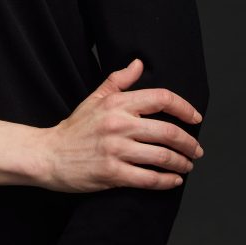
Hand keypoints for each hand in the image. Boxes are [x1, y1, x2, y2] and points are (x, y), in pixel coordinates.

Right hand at [39, 58, 204, 192]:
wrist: (49, 154)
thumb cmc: (75, 127)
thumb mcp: (95, 98)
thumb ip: (119, 80)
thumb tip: (139, 63)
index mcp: (116, 103)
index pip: (161, 98)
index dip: (184, 107)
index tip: (195, 117)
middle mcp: (118, 124)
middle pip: (168, 131)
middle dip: (189, 142)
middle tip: (196, 149)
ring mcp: (116, 150)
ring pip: (162, 156)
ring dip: (181, 163)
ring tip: (187, 165)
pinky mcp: (113, 173)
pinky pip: (149, 179)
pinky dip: (166, 181)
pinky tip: (173, 180)